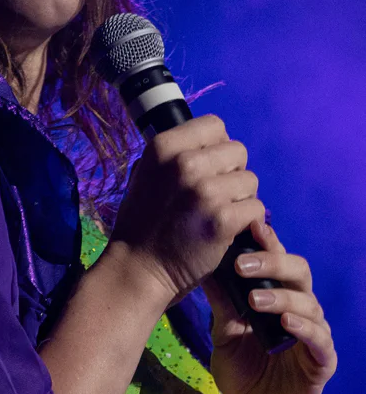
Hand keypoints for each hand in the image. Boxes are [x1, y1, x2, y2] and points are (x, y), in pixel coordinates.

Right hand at [109, 114, 265, 301]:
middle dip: (232, 172)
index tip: (209, 168)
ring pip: (250, 180)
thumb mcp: (144, 174)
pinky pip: (256, 208)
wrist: (138, 269)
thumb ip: (174, 155)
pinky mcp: (222, 220)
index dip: (217, 146)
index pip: (214, 125)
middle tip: (216, 195)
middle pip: (238, 150)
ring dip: (241, 197)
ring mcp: (204, 192)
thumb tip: (205, 143)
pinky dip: (249, 221)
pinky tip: (230, 230)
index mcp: (163, 146)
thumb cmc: (141, 223)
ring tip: (220, 213)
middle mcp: (184, 163)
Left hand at [203, 220, 336, 393]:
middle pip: (298, 271)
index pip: (277, 259)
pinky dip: (304, 328)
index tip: (248, 226)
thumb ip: (220, 300)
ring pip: (308, 302)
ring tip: (254, 299)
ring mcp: (314, 333)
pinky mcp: (322, 361)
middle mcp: (300, 307)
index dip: (267, 241)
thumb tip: (200, 262)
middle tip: (241, 264)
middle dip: (272, 262)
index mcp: (278, 294)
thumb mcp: (223, 330)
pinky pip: (320, 339)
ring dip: (282, 297)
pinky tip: (286, 323)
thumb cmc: (243, 367)